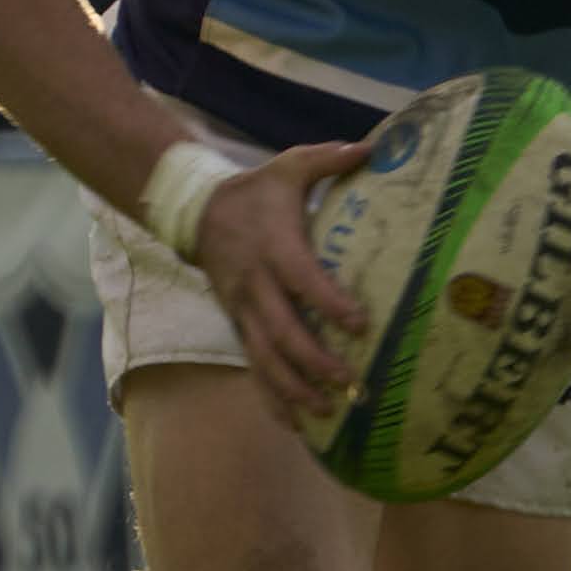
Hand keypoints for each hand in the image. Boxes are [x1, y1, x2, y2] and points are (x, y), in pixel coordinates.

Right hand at [190, 138, 376, 425]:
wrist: (196, 212)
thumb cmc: (256, 192)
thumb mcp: (289, 166)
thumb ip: (328, 159)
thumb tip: (374, 146)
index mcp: (274, 247)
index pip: (301, 280)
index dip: (328, 303)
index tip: (360, 323)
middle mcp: (256, 284)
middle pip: (281, 331)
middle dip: (313, 361)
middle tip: (348, 381)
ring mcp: (243, 309)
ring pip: (264, 358)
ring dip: (293, 389)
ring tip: (325, 412)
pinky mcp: (238, 324)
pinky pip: (254, 366)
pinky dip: (272, 397)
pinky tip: (295, 424)